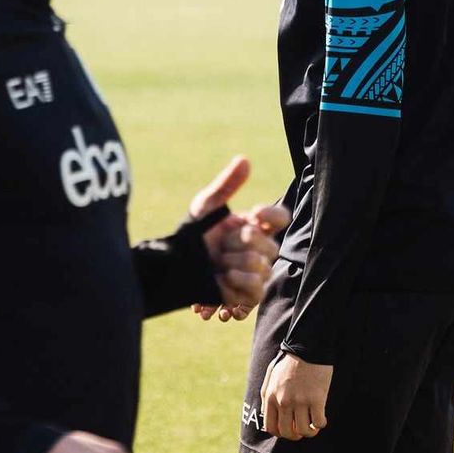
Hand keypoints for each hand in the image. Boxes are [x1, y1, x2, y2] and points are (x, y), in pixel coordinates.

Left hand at [188, 155, 289, 320]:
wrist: (174, 265)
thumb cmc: (190, 234)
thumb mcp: (206, 205)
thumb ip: (227, 184)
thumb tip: (245, 159)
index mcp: (253, 225)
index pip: (279, 218)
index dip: (273, 214)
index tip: (255, 211)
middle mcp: (257, 248)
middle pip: (271, 247)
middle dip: (245, 244)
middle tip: (223, 245)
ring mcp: (254, 272)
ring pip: (263, 268)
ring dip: (237, 263)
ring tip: (219, 264)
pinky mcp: (246, 293)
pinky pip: (257, 290)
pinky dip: (241, 283)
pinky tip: (224, 277)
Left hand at [260, 353, 332, 439]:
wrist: (307, 347)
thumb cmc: (289, 361)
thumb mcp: (271, 377)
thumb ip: (266, 395)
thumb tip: (266, 413)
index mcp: (271, 396)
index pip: (271, 427)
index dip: (280, 433)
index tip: (289, 430)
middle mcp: (284, 401)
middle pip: (287, 432)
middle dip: (295, 436)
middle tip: (302, 430)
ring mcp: (300, 401)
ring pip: (304, 430)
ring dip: (310, 432)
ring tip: (314, 426)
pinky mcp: (316, 399)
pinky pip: (319, 422)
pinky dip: (321, 424)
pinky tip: (321, 418)